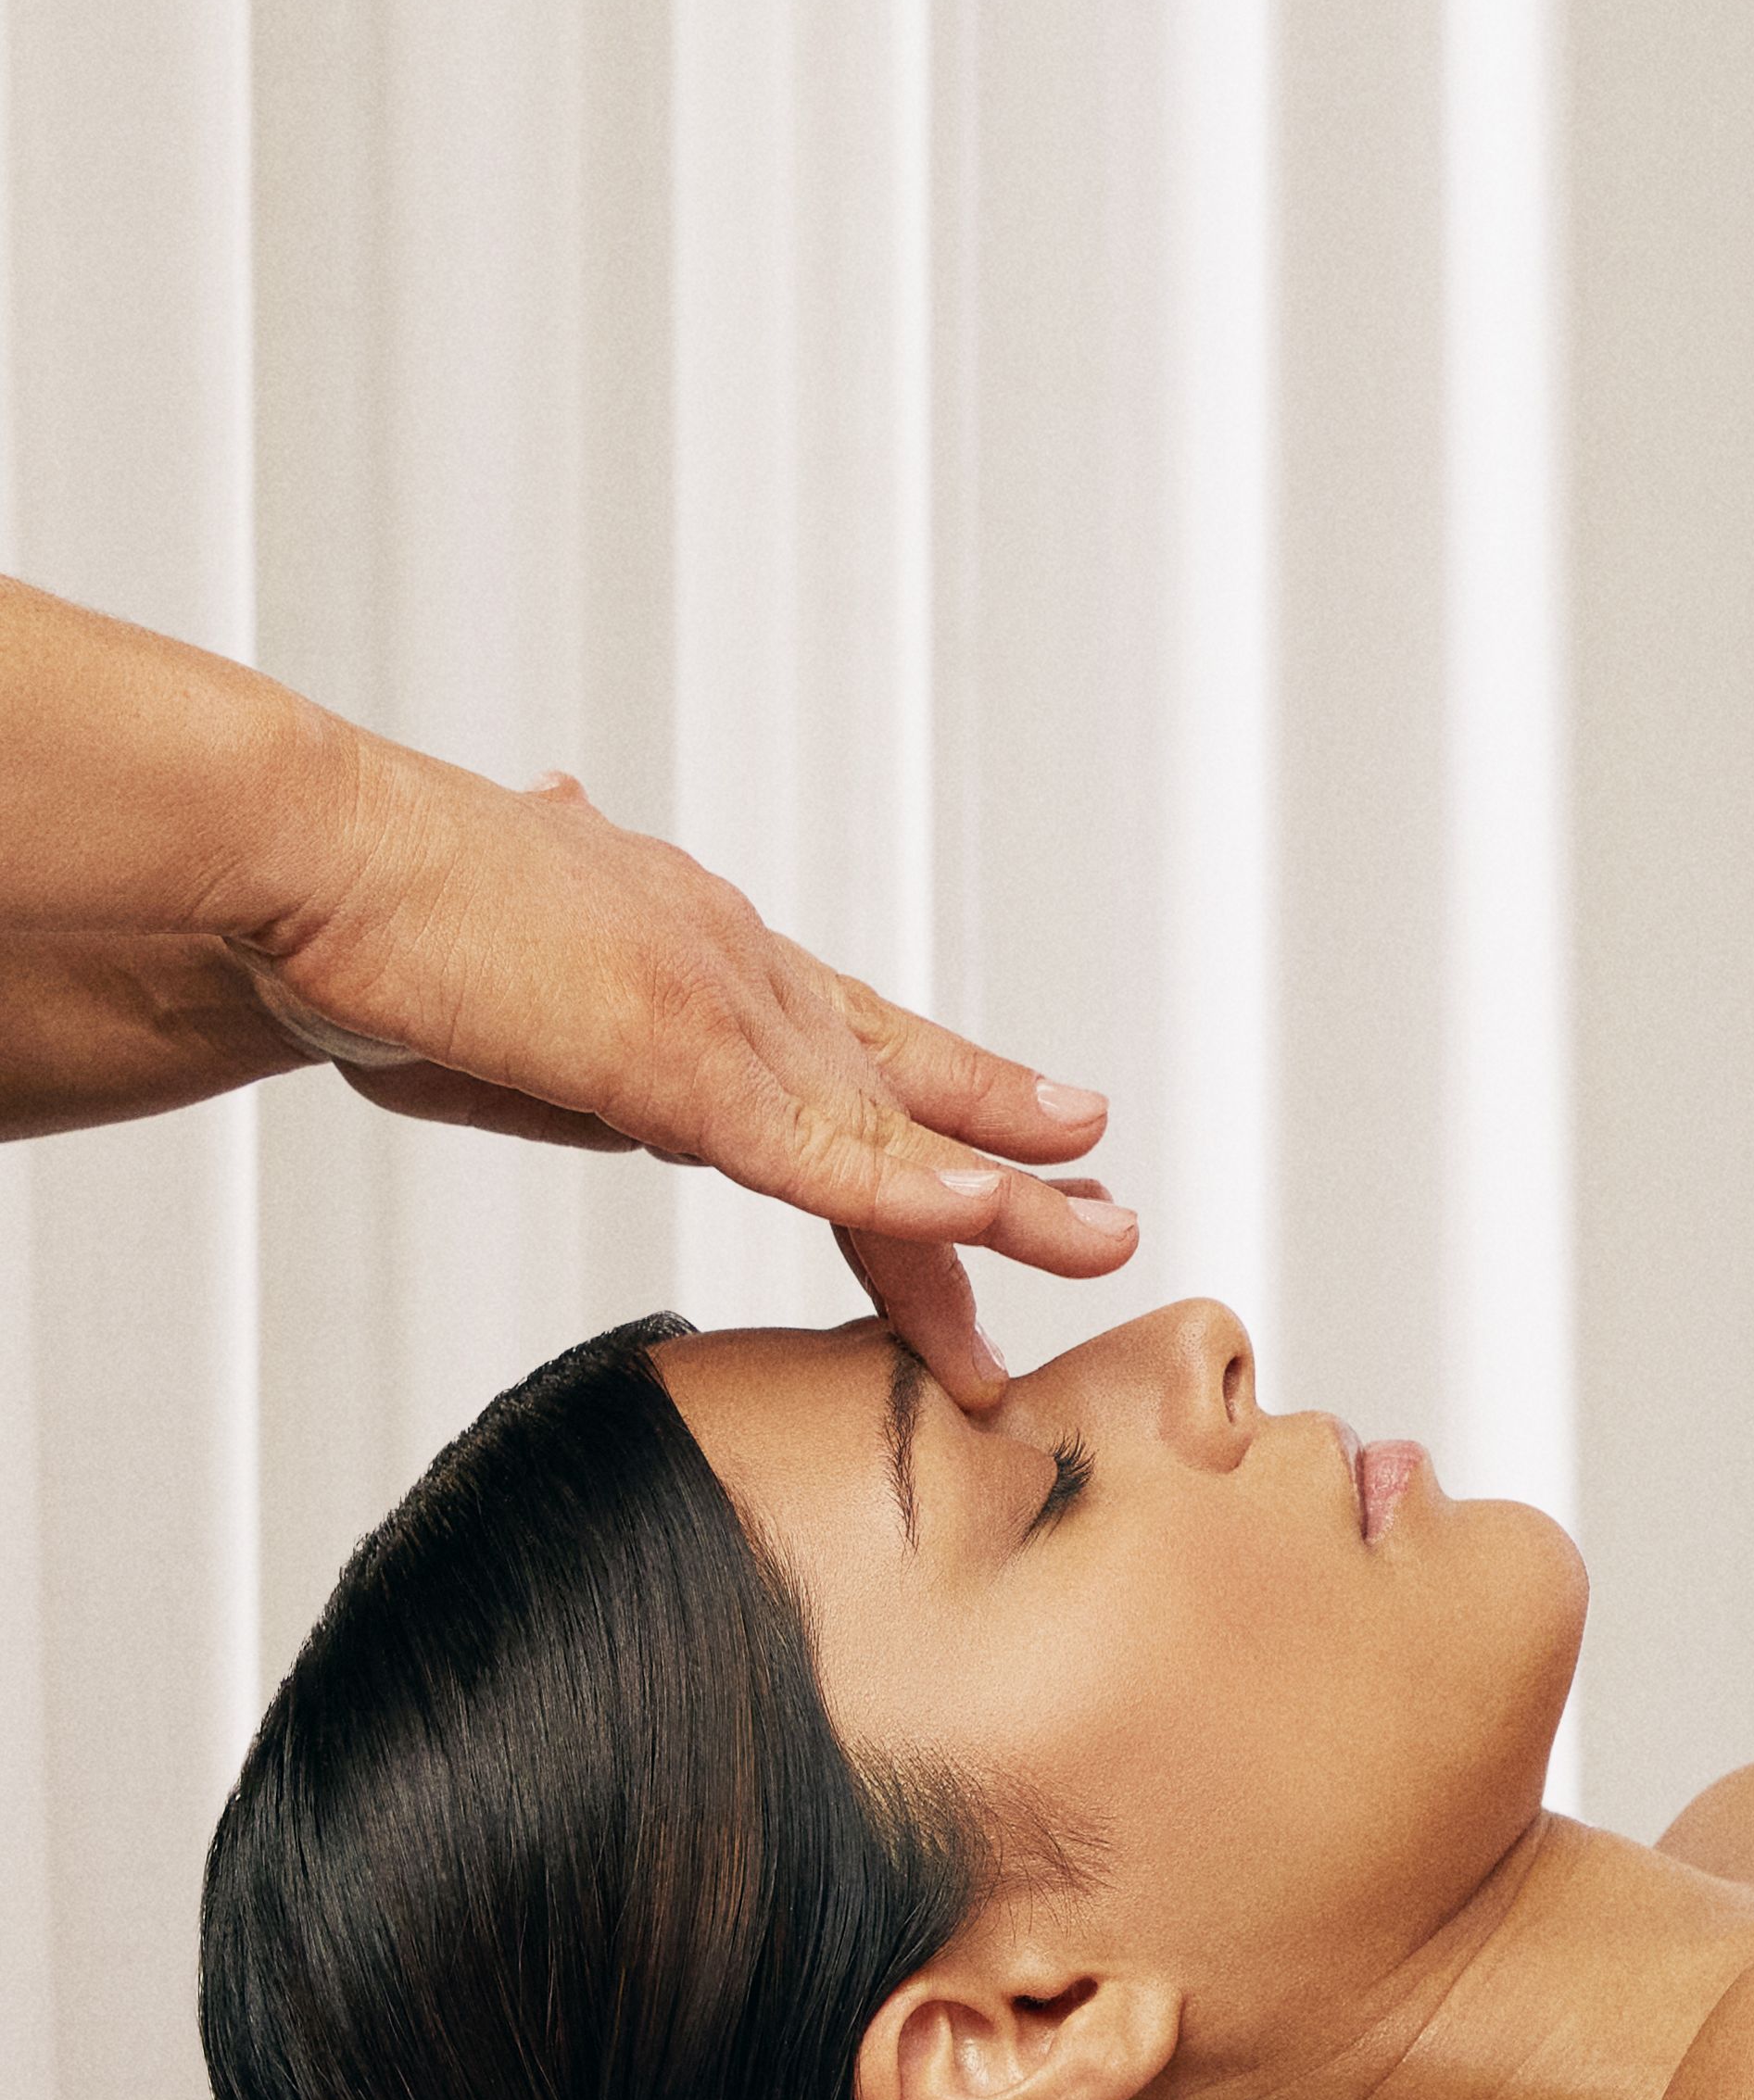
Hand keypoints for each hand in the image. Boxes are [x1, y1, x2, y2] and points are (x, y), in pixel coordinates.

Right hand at [244, 750, 1131, 1408]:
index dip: (945, 1097)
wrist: (303, 866)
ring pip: (888, 1131)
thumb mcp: (507, 991)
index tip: (1031, 1134)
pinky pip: (820, 1152)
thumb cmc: (375, 929)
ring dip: (1000, 1200)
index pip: (849, 1042)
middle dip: (1005, 1159)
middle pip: (897, 1091)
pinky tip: (991, 1220)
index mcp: (698, 953)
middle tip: (1104, 1209)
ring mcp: (718, 1012)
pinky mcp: (679, 1062)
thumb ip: (573, 1002)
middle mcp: (735, 969)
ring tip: (1100, 1233)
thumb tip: (584, 931)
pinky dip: (913, 1193)